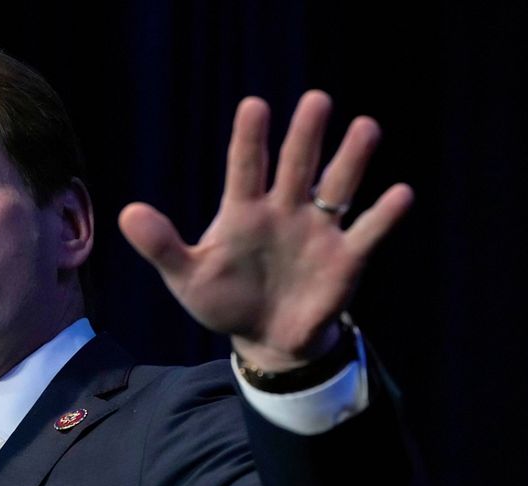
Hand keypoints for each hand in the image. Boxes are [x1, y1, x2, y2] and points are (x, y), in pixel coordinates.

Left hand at [119, 90, 412, 371]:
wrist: (266, 341)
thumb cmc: (224, 302)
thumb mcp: (187, 278)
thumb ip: (162, 246)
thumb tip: (126, 213)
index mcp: (243, 210)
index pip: (245, 166)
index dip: (250, 139)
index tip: (255, 106)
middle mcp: (285, 210)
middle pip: (298, 165)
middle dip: (307, 135)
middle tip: (317, 101)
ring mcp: (318, 231)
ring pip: (338, 186)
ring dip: (351, 159)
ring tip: (366, 127)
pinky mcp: (345, 258)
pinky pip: (367, 231)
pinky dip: (384, 215)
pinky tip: (401, 193)